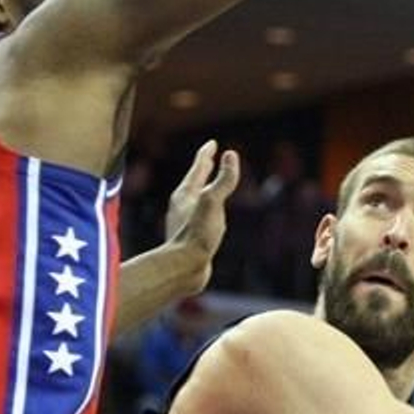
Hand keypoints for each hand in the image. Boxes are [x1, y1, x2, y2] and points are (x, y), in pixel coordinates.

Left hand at [163, 140, 240, 291]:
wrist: (183, 269)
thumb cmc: (198, 235)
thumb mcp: (213, 203)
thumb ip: (223, 180)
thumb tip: (231, 154)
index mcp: (186, 194)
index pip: (198, 167)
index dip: (206, 154)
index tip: (212, 144)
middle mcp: (182, 205)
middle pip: (194, 181)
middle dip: (203, 169)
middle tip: (210, 158)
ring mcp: (184, 221)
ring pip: (196, 199)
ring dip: (204, 189)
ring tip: (210, 186)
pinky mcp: (189, 237)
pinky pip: (199, 216)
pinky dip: (207, 209)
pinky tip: (211, 220)